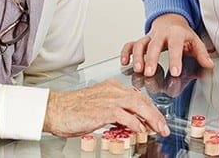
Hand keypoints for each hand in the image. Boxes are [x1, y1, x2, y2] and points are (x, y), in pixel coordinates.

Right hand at [42, 79, 168, 137]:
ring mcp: (108, 99)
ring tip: (158, 130)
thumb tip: (129, 123)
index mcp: (111, 87)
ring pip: (138, 106)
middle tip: (164, 127)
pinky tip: (140, 131)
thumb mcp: (97, 107)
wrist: (54, 110)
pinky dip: (136, 124)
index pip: (137, 96)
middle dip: (156, 114)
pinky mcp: (103, 110)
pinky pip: (126, 116)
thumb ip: (114, 112)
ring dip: (151, 119)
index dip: (150, 108)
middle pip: (142, 100)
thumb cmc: (71, 110)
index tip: (157, 119)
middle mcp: (112, 90)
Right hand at [121, 13, 213, 76]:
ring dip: (138, 57)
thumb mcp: (195, 41)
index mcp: (176, 33)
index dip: (175, 59)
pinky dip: (126, 52)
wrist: (171, 20)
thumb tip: (209, 64)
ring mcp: (149, 37)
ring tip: (138, 70)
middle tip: (150, 73)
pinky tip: (124, 62)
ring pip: (140, 44)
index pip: (175, 46)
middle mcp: (161, 34)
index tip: (175, 73)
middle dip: (151, 59)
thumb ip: (201, 53)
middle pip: (154, 45)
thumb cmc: (183, 34)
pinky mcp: (141, 40)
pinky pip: (131, 44)